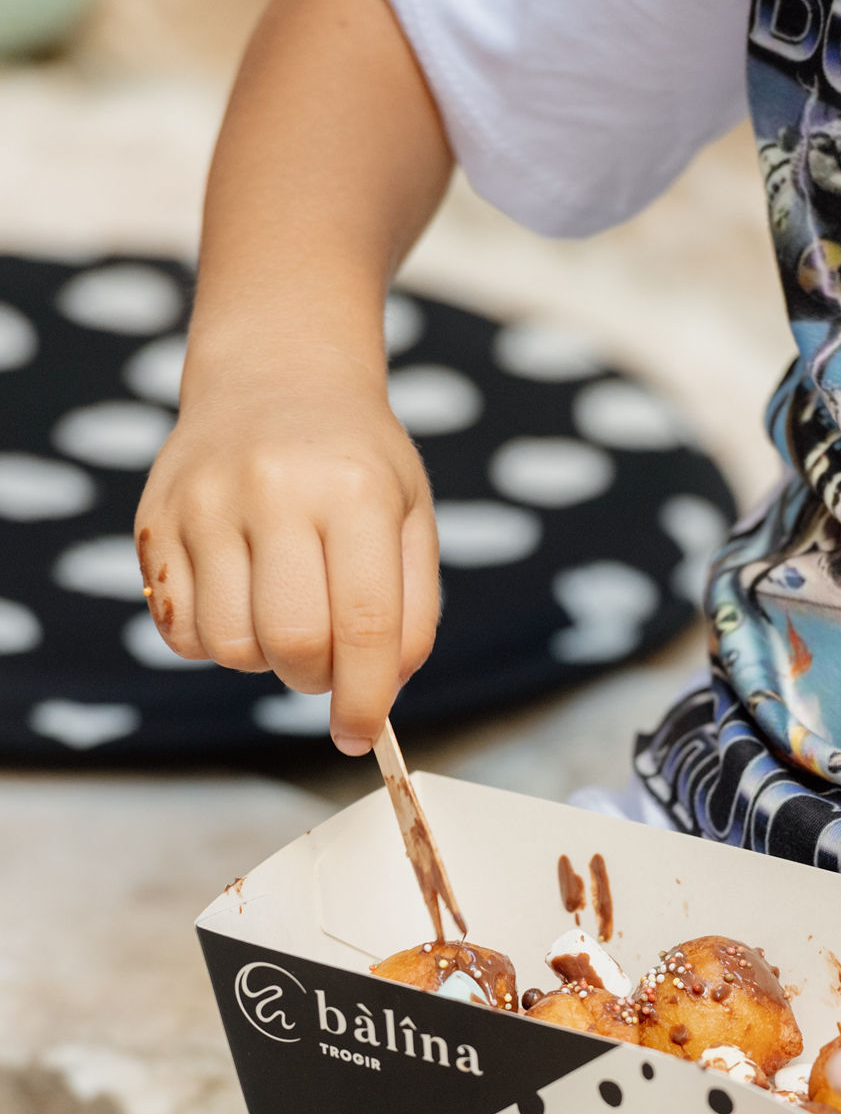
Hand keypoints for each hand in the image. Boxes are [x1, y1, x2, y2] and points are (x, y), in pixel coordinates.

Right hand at [134, 347, 440, 753]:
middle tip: (326, 662)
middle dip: (316, 679)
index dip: (366, 698)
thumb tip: (380, 697)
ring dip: (263, 659)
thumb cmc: (355, 464)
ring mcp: (204, 502)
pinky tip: (238, 599)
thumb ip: (412, 615)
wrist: (276, 378)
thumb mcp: (411, 520)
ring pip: (230, 646)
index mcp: (354, 490)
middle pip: (293, 643)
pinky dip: (213, 640)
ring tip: (282, 614)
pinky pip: (180, 631)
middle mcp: (273, 489)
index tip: (362, 735)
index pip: (364, 625)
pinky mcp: (155, 520)